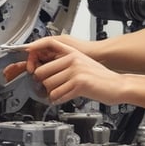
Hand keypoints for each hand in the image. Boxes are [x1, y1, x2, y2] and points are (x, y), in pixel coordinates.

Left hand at [3, 37, 121, 104]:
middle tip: (49, 87)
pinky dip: (58, 99)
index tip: (26, 55)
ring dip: (52, 93)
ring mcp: (75, 71)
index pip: (48, 46)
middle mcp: (73, 60)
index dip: (35, 51)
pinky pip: (58, 94)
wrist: (118, 86)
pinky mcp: (79, 83)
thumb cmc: (100, 78)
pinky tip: (64, 98)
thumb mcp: (82, 64)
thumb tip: (47, 72)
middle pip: (42, 71)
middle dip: (43, 82)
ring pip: (49, 85)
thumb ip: (66, 65)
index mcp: (72, 53)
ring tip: (61, 94)